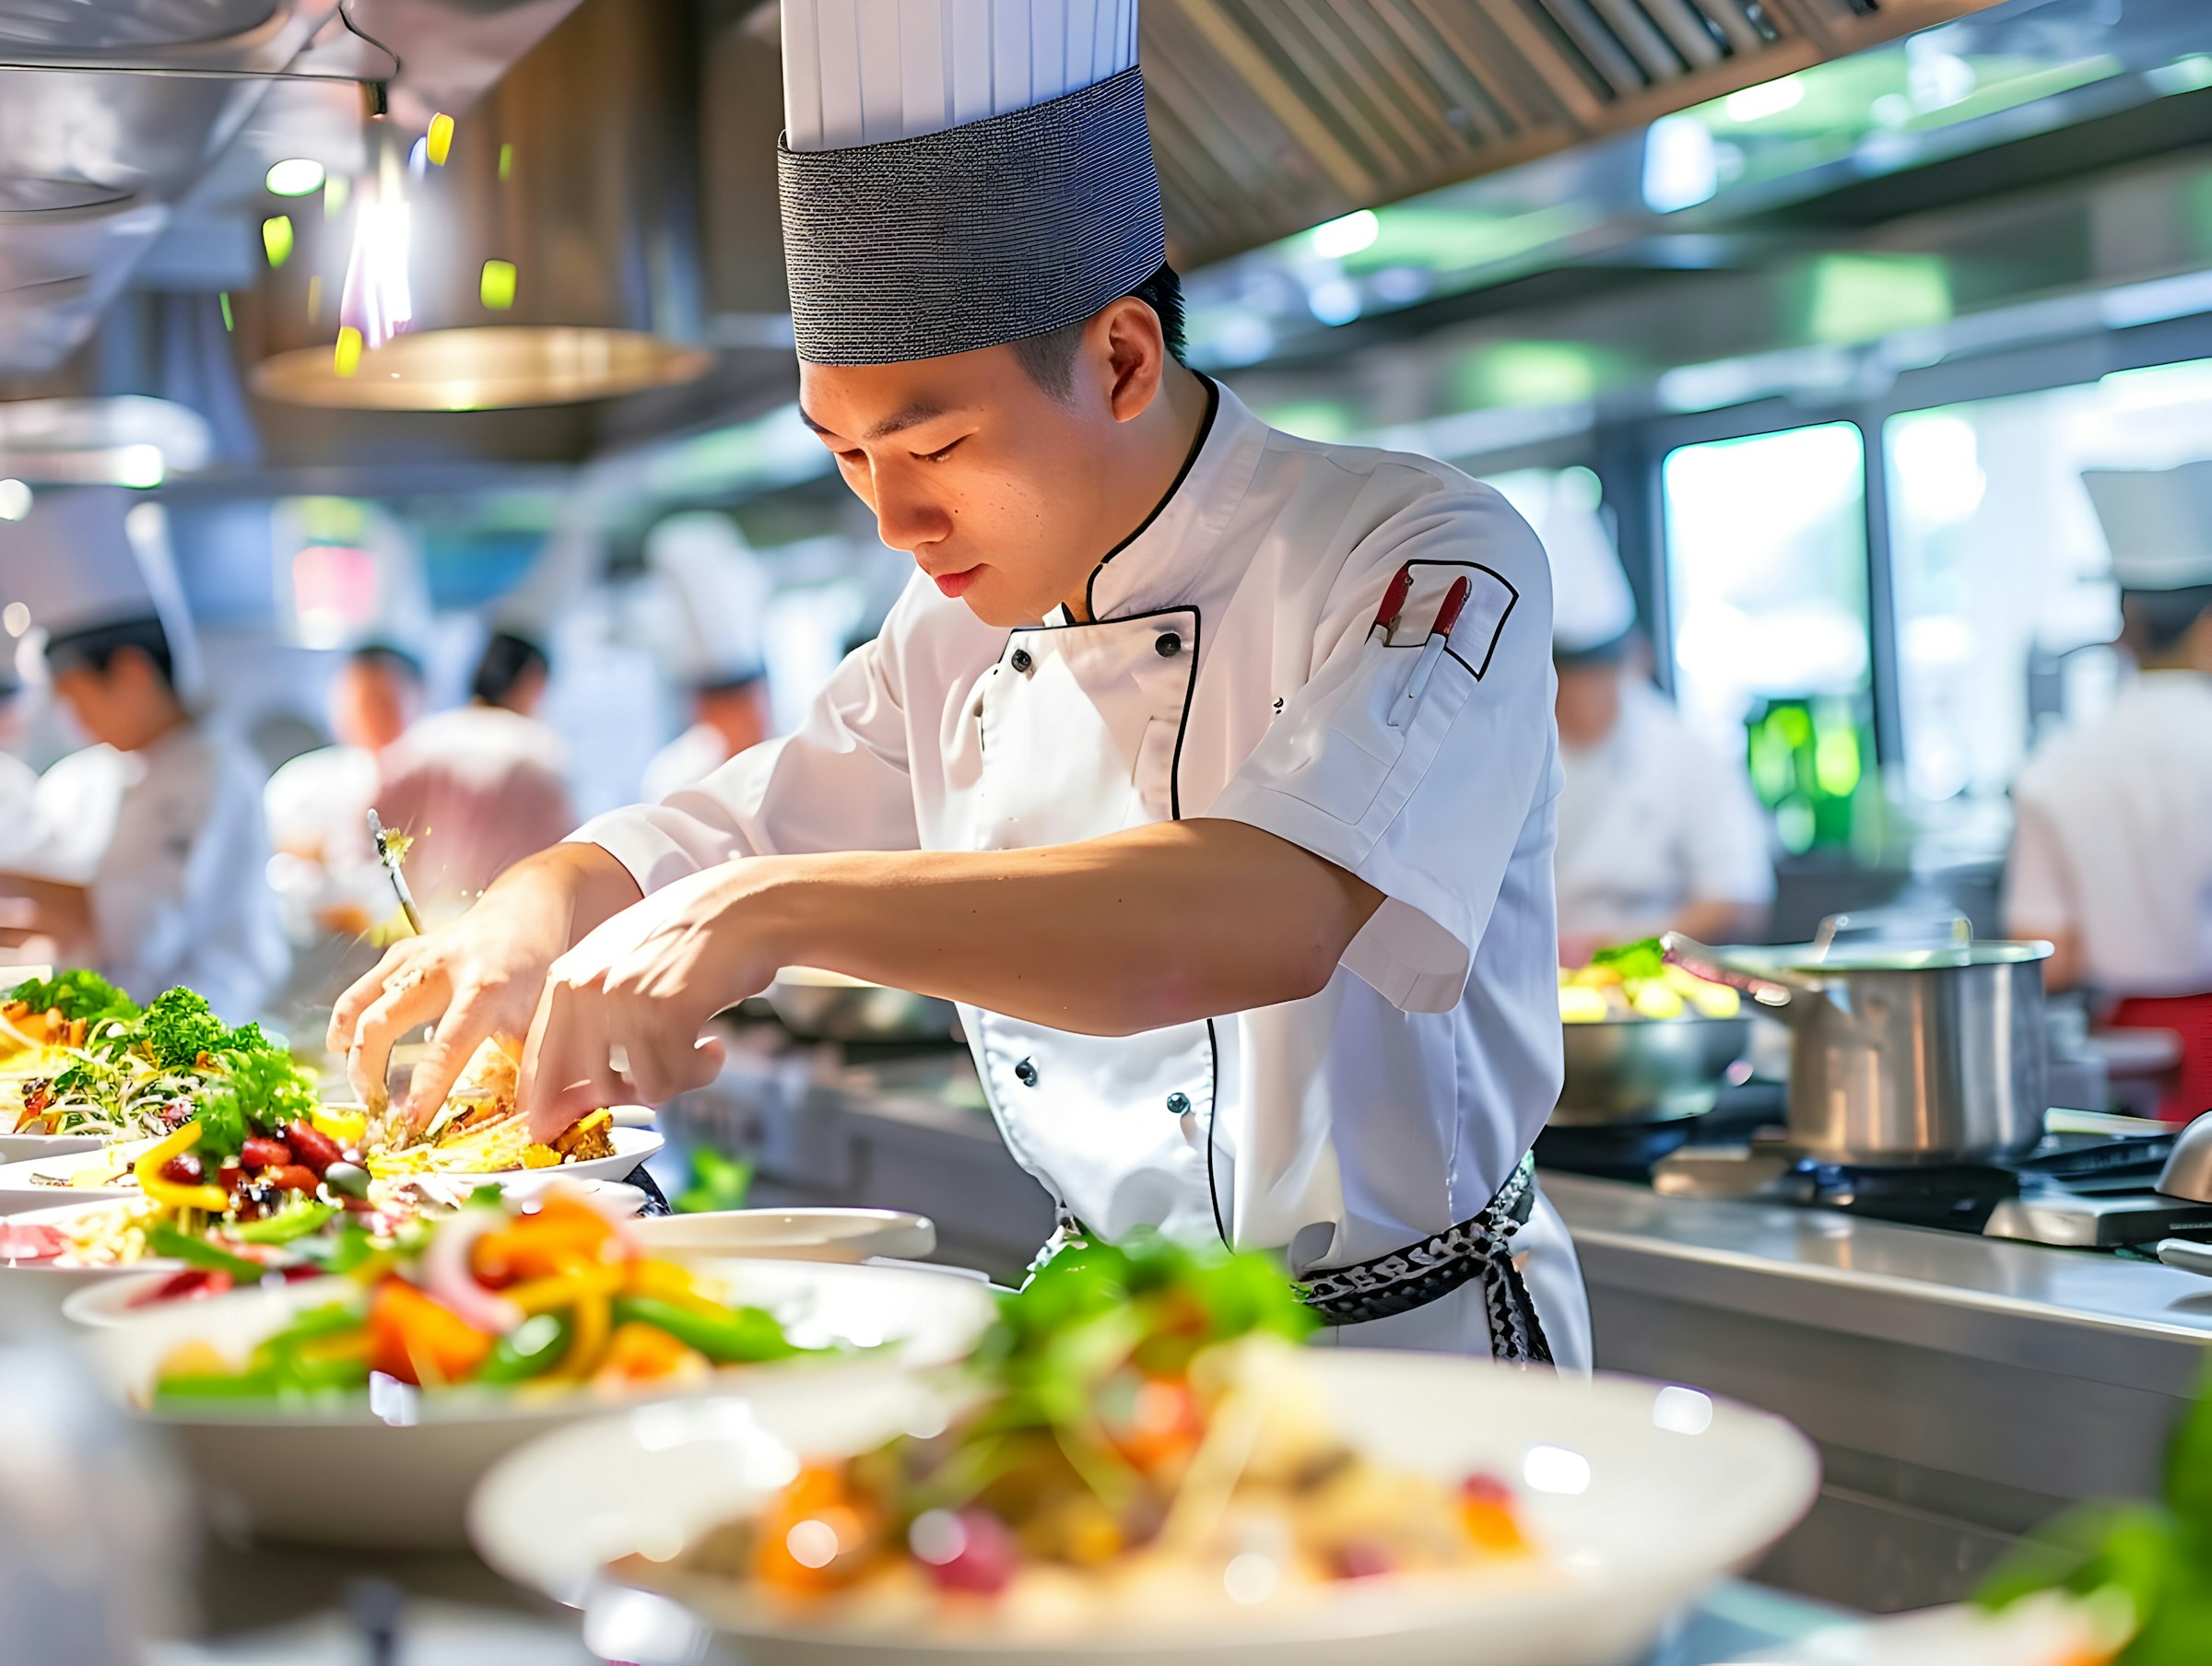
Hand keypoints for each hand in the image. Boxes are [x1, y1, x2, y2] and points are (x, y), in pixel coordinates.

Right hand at [326, 844, 639, 1126]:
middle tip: (375, 1111)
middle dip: (366, 1074)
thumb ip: (531, 1064)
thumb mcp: (545, 1015)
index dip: (424, 1092)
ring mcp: (414, 956)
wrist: (524, 907)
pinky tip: (345, 1046)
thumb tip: (531, 1122)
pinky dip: (346, 1022)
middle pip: (380, 1025)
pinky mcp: (398, 951)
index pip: (446, 1049)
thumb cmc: (537, 966)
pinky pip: (360, 991)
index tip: (409, 1126)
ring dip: (349, 1051)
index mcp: (485, 990)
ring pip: (357, 1006)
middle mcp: (442, 969)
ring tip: (359, 1087)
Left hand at [518, 861, 783, 1141]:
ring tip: (696, 1053)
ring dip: (675, 1081)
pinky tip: (713, 1047)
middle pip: (588, 1090)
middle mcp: (585, 990)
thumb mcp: (622, 972)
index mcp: (565, 981)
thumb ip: (589, 1028)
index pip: (537, 1069)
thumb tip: (561, 1106)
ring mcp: (623, 1001)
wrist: (743, 907)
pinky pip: (673, 1079)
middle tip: (662, 1077)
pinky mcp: (663, 1011)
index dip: (554, 1109)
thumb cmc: (688, 941)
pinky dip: (700, 1072)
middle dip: (629, 1097)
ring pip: (636, 1090)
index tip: (566, 1129)